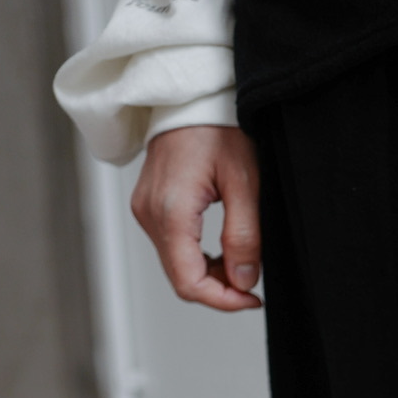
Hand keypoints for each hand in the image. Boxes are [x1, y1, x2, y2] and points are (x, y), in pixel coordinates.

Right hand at [131, 125, 262, 310]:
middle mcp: (149, 214)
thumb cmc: (218, 127)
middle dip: (219, 289)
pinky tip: (222, 249)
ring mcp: (145, 210)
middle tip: (252, 282)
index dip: (223, 300)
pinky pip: (171, 247)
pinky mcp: (148, 206)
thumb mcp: (244, 182)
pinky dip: (197, 257)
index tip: (252, 299)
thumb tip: (243, 281)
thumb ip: (244, 236)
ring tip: (241, 260)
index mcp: (171, 211)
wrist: (191, 97)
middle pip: (181, 278)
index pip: (190, 282)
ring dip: (209, 274)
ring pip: (176, 265)